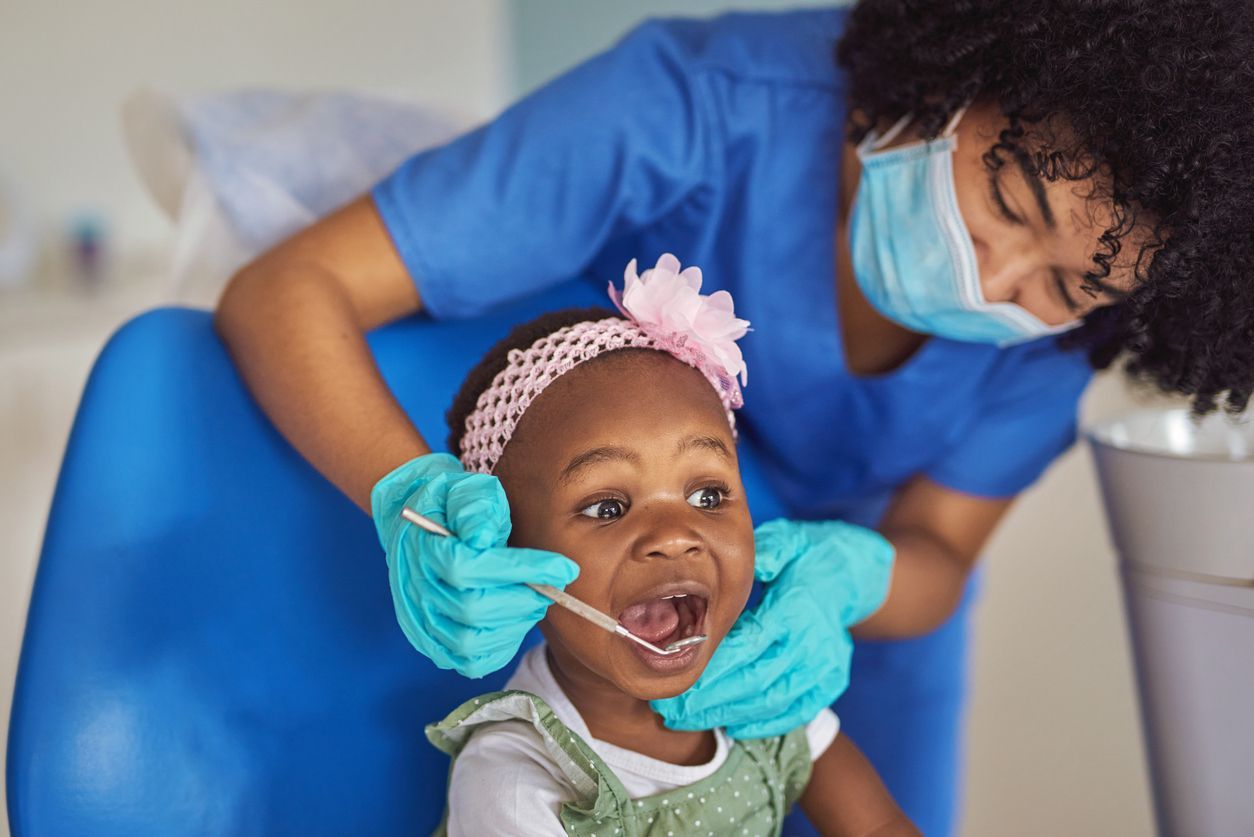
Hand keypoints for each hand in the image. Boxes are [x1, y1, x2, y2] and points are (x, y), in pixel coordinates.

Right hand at [371, 453, 578, 678]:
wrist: (418, 524)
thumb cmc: (451, 506)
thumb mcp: (465, 489)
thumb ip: (476, 506)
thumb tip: (484, 536)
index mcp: (424, 550)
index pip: (470, 568)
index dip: (523, 570)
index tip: (563, 566)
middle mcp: (416, 592)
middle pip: (473, 609)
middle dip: (524, 599)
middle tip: (553, 585)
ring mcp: (421, 623)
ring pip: (471, 643)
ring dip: (515, 624)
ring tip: (535, 600)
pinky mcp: (432, 644)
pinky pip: (470, 662)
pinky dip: (501, 646)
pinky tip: (517, 619)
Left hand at [651, 518, 893, 737]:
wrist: (855, 575)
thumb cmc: (808, 555)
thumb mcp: (787, 540)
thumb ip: (762, 553)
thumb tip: (736, 570)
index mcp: (796, 607)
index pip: (748, 645)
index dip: (712, 667)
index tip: (677, 678)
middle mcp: (814, 642)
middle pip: (755, 680)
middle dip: (709, 699)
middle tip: (670, 710)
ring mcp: (825, 666)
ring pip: (772, 701)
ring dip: (728, 715)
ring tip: (689, 719)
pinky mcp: (831, 682)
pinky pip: (796, 712)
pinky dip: (763, 724)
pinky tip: (731, 726)